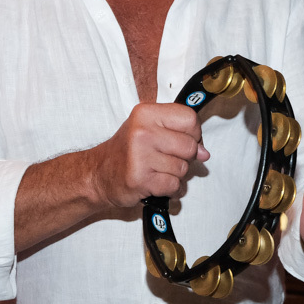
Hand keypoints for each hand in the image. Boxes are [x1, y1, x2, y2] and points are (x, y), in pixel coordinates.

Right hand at [89, 102, 209, 207]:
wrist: (98, 174)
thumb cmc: (127, 152)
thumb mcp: (149, 131)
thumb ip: (179, 135)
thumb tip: (205, 153)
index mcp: (146, 113)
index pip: (190, 119)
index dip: (194, 134)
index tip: (183, 141)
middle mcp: (142, 131)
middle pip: (189, 146)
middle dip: (185, 158)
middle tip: (167, 159)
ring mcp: (140, 155)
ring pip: (183, 168)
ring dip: (175, 175)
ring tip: (158, 172)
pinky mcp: (140, 178)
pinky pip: (174, 185)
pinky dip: (170, 189)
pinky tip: (157, 184)